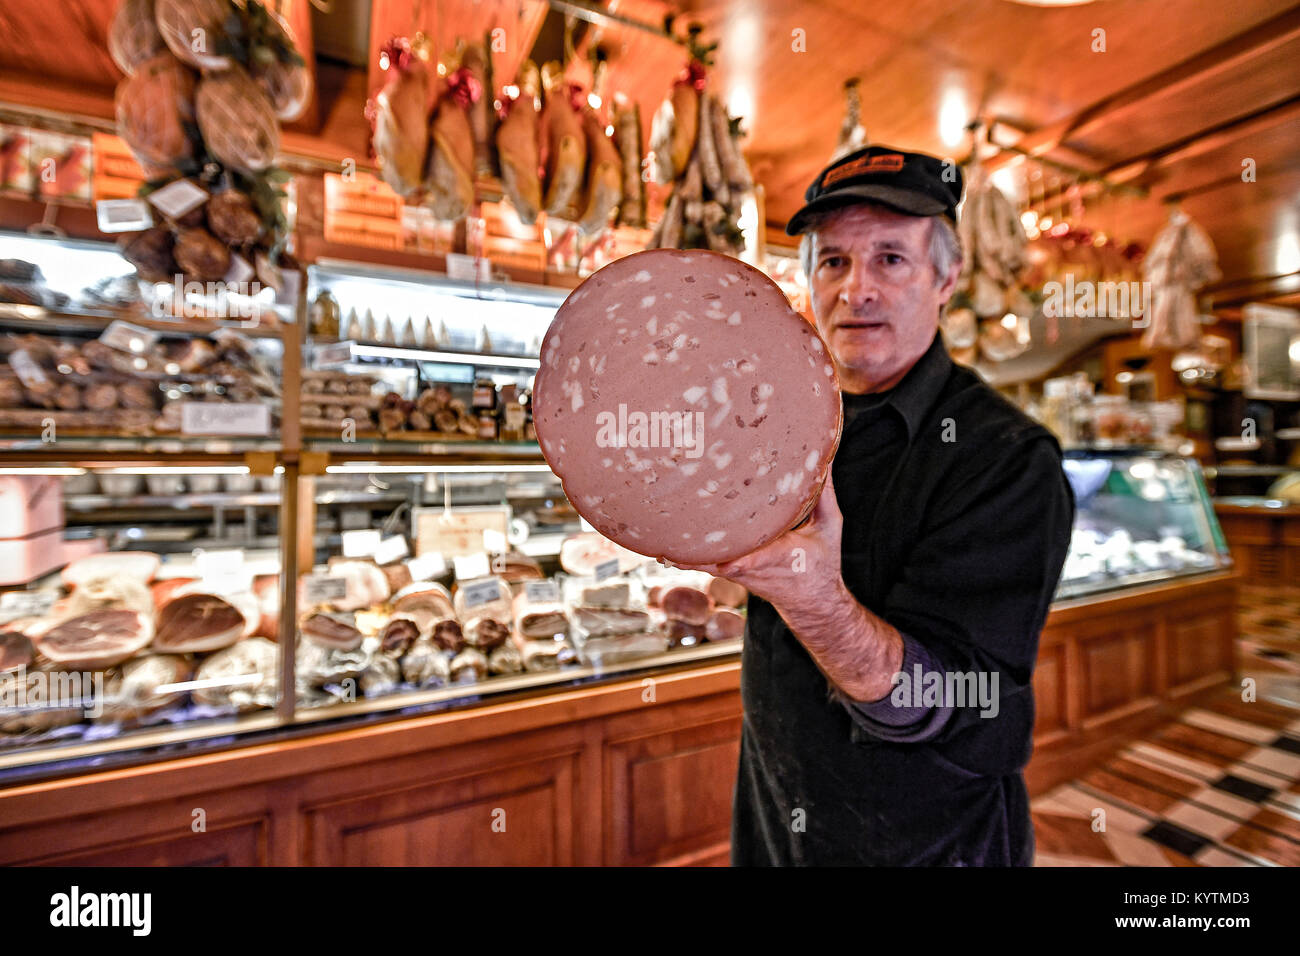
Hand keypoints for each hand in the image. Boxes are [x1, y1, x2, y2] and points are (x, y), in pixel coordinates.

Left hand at [673, 474, 846, 620]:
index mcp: (780, 558)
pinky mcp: (725, 571)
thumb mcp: (829, 528)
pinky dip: (681, 554)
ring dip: (681, 549)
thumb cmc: (820, 563)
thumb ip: (823, 494)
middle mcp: (753, 567)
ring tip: (654, 530)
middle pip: (718, 561)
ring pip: (703, 562)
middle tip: (670, 530)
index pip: (758, 561)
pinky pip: (700, 563)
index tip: (731, 562)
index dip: (742, 562)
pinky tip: (659, 542)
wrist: (811, 603)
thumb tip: (822, 458)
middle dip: (697, 548)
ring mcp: (735, 572)